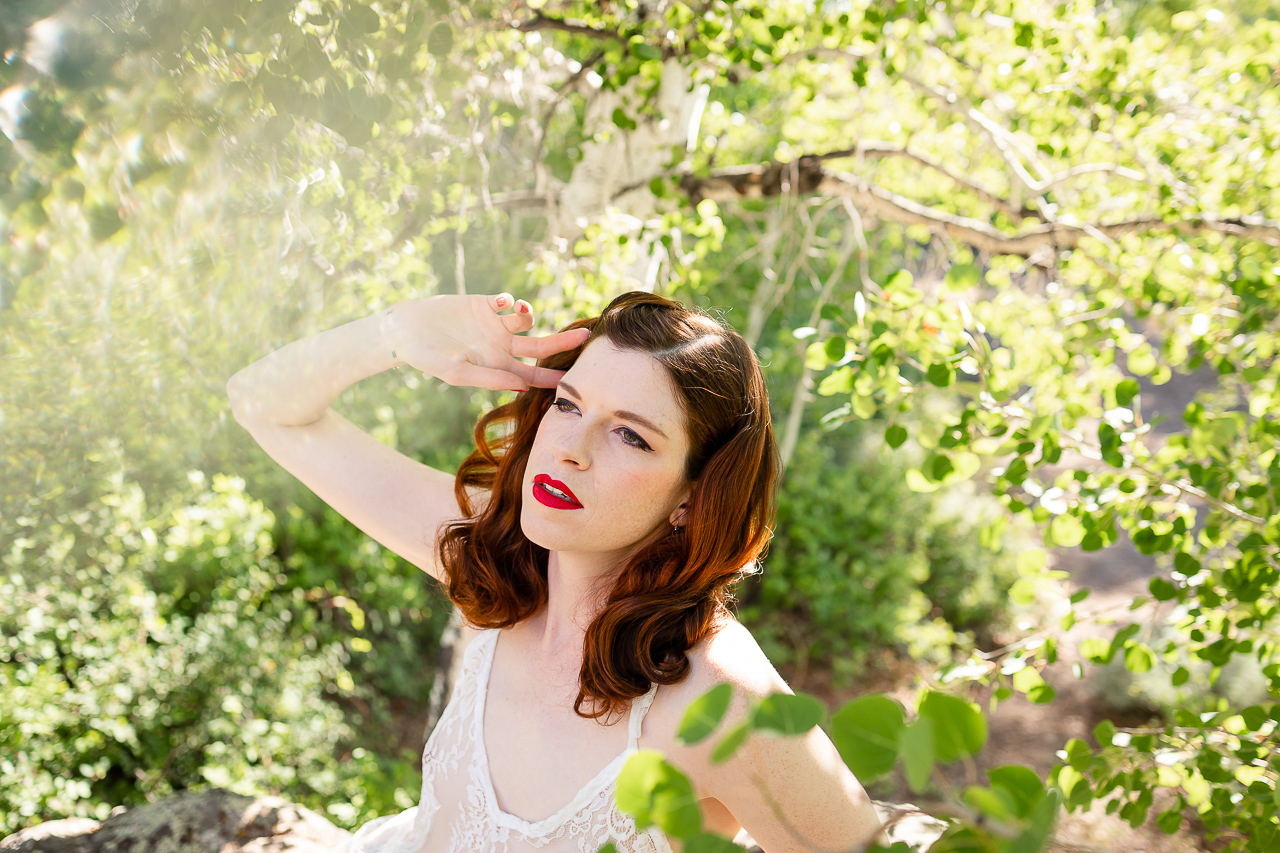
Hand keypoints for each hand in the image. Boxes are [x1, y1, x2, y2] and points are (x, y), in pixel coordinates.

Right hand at [385, 292, 591, 391]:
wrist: (405, 329)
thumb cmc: (428, 357)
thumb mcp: (458, 372)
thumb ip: (489, 378)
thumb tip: (522, 386)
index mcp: (497, 366)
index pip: (532, 373)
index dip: (553, 376)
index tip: (575, 379)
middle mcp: (500, 346)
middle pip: (540, 346)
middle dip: (562, 342)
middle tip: (584, 337)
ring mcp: (494, 325)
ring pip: (525, 321)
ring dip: (528, 315)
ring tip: (518, 311)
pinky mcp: (485, 304)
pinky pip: (507, 301)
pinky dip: (511, 301)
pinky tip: (502, 303)